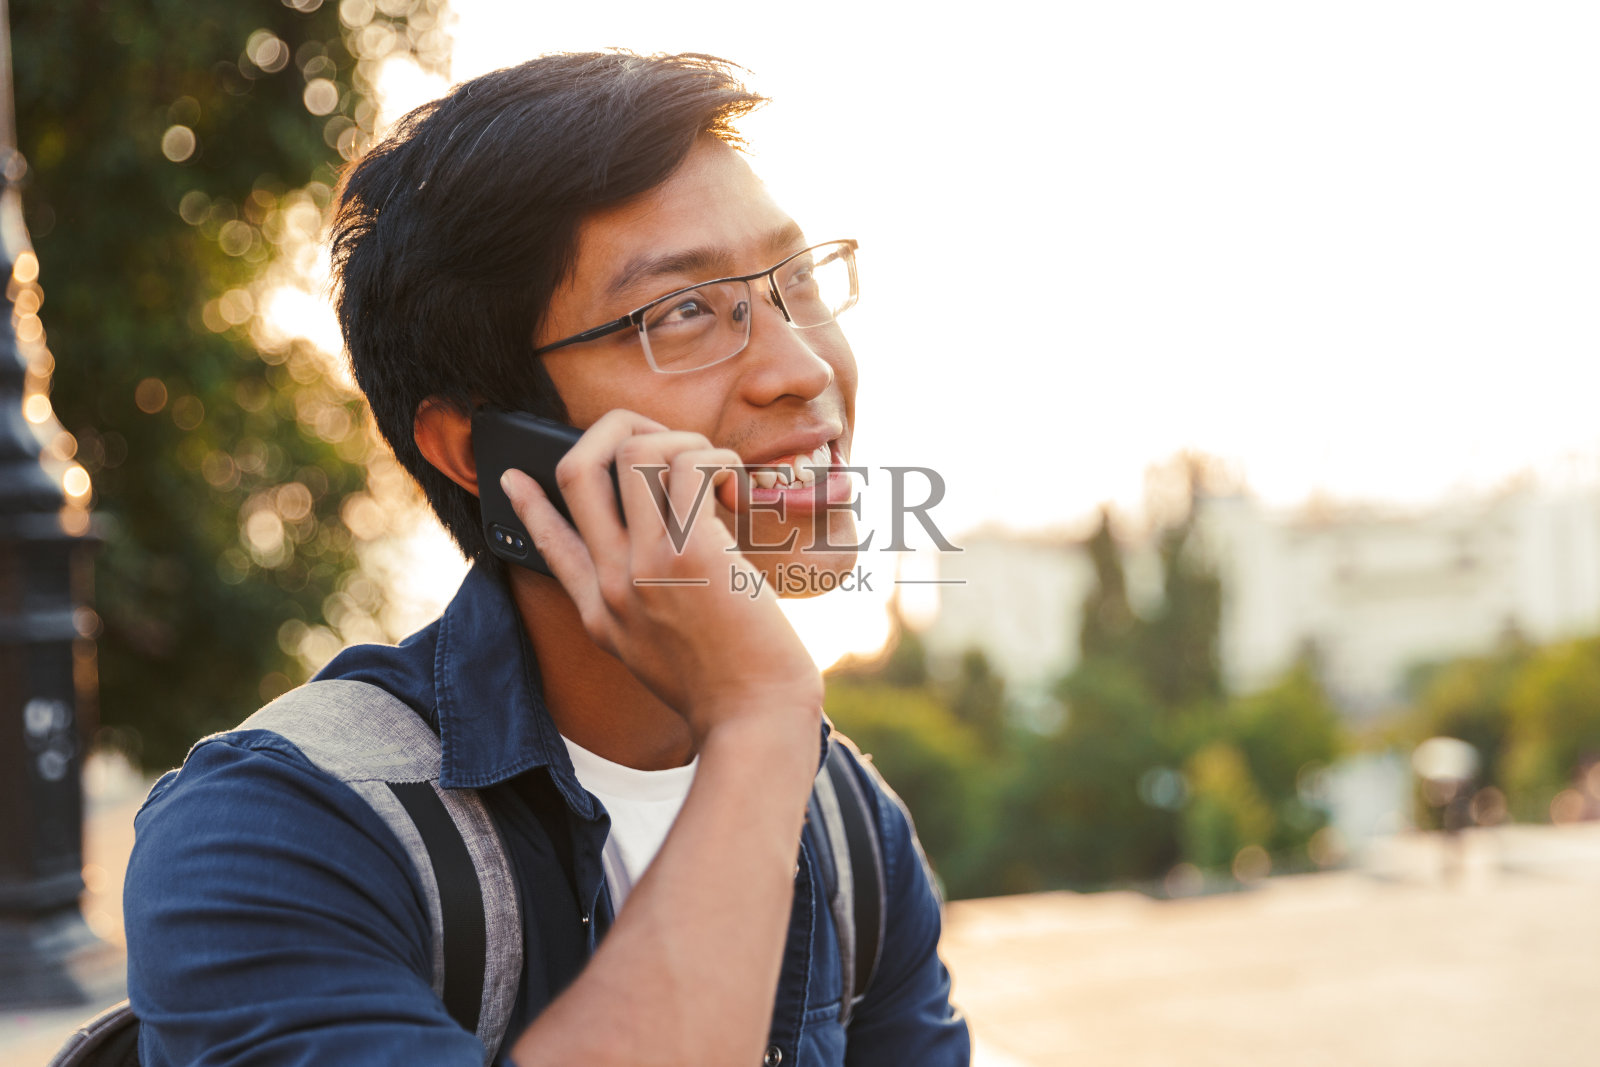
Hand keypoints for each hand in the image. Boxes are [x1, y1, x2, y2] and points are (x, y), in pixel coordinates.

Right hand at [501, 409, 822, 740]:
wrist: (754, 721)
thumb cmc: (729, 685)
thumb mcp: (659, 651)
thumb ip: (647, 602)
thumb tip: (669, 540)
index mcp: (598, 610)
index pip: (544, 543)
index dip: (528, 503)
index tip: (513, 478)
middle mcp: (609, 582)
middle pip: (577, 470)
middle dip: (619, 430)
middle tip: (669, 442)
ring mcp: (642, 566)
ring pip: (635, 451)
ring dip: (682, 440)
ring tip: (715, 471)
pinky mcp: (687, 555)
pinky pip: (689, 464)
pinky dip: (717, 457)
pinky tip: (737, 487)